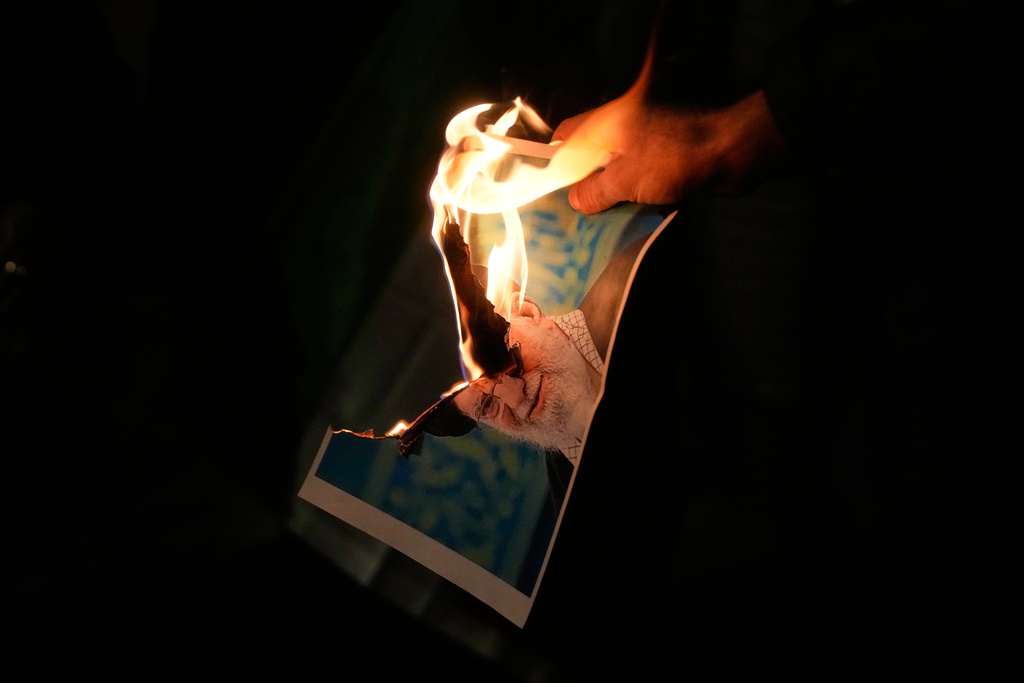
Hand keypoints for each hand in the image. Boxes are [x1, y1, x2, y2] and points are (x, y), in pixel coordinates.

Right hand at [551, 90, 788, 213]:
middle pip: (589, 154)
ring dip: (606, 191)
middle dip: (580, 182)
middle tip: (569, 211)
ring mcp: (645, 140)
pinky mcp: (664, 156)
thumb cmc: (674, 159)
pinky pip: (636, 175)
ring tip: (593, 219)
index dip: (554, 162)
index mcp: (607, 122)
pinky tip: (624, 213)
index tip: (547, 190)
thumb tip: (576, 201)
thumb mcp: (625, 181)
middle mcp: (623, 126)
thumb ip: (594, 191)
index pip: (566, 136)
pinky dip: (629, 192)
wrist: (731, 152)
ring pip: (614, 167)